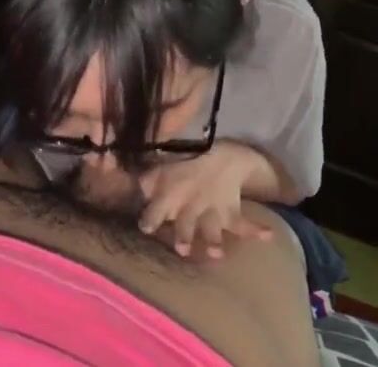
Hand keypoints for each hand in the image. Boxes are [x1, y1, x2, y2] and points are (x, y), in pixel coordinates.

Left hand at [139, 141, 271, 258]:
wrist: (215, 146)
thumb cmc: (183, 157)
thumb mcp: (160, 166)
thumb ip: (147, 178)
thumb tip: (132, 186)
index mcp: (170, 197)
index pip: (155, 211)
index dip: (149, 220)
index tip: (146, 228)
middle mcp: (189, 207)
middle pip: (184, 224)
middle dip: (183, 236)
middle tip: (182, 250)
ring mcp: (211, 210)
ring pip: (211, 228)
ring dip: (213, 240)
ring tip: (216, 254)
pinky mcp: (229, 209)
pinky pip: (243, 223)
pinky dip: (257, 230)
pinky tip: (269, 236)